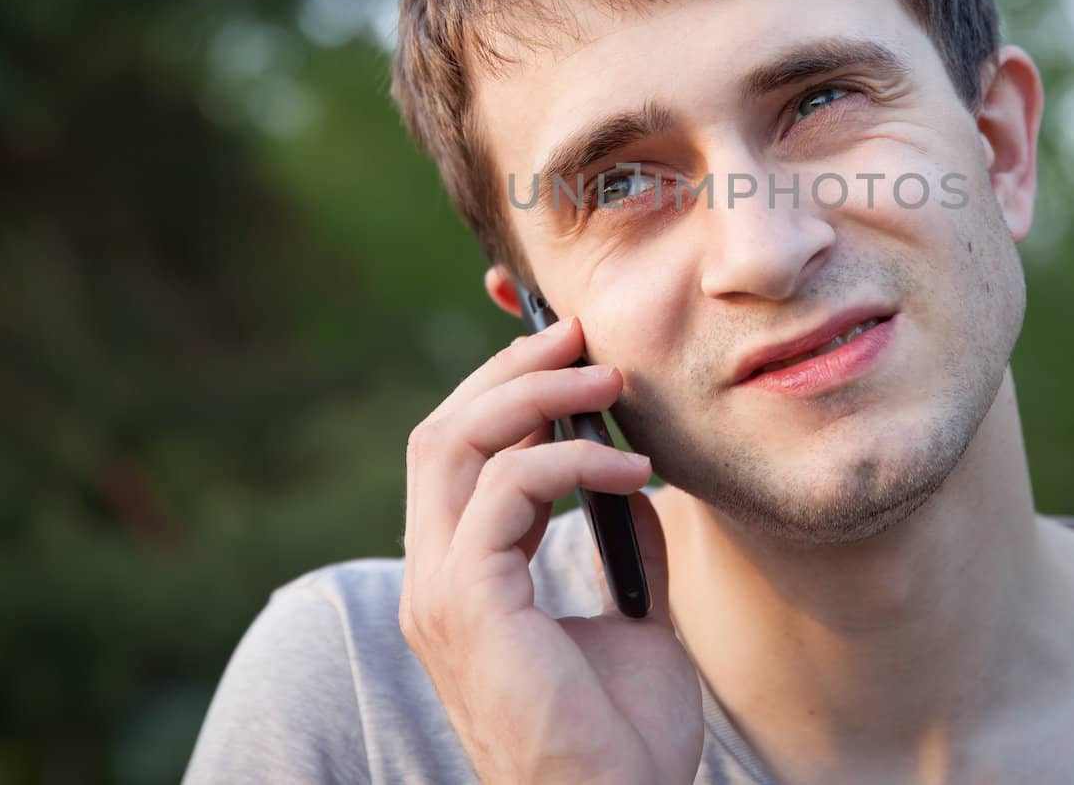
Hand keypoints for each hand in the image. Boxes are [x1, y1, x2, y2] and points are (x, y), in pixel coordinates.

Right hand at [400, 316, 703, 784]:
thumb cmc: (625, 739)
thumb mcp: (635, 618)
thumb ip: (624, 548)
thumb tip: (639, 486)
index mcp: (463, 580)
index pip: (456, 456)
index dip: (498, 388)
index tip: (564, 346)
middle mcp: (434, 579)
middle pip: (443, 432)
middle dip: (510, 370)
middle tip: (583, 335)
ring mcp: (440, 591)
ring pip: (455, 442)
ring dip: (535, 393)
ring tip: (609, 379)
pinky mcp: (468, 602)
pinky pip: (508, 488)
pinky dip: (571, 460)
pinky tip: (632, 472)